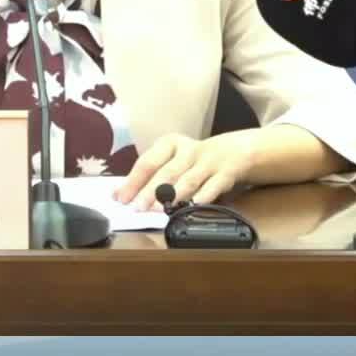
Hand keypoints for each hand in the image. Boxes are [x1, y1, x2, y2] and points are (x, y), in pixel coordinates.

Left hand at [115, 131, 257, 211]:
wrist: (234, 151)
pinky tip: (192, 207)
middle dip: (150, 191)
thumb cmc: (195, 160)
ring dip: (173, 196)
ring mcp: (208, 161)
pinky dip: (202, 198)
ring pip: (189, 179)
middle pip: (167, 171)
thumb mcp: (173, 160)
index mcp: (170, 144)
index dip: (133, 181)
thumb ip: (150, 177)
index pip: (148, 162)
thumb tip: (121, 195)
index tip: (121, 198)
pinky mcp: (226, 173)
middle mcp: (188, 150)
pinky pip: (213, 187)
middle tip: (137, 207)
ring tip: (160, 210)